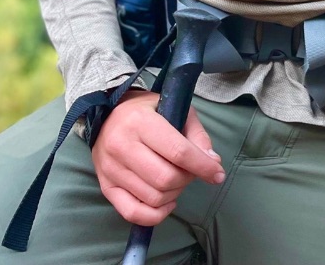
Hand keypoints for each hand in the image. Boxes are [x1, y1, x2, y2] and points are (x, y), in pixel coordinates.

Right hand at [91, 90, 225, 225]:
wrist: (107, 115)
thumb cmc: (146, 111)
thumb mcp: (174, 109)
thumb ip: (195, 134)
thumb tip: (213, 162)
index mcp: (141, 122)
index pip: (177, 151)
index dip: (202, 166)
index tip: (217, 173)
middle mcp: (122, 146)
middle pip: (166, 178)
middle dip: (187, 179)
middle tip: (191, 172)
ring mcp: (111, 169)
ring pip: (153, 197)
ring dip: (174, 194)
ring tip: (177, 181)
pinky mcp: (106, 187)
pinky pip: (133, 213)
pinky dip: (156, 215)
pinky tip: (167, 203)